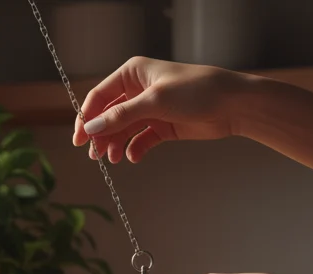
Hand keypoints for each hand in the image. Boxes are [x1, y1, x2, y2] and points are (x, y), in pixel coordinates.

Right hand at [73, 57, 252, 163]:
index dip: (86, 117)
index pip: (99, 96)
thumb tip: (91, 128)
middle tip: (95, 155)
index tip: (79, 139)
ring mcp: (150, 110)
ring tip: (113, 159)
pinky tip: (133, 157)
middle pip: (108, 116)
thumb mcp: (155, 101)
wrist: (233, 105)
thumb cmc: (197, 90)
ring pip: (122, 130)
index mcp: (132, 74)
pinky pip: (140, 140)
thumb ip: (121, 116)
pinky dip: (134, 149)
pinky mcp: (162, 127)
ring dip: (115, 144)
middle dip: (100, 135)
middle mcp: (138, 91)